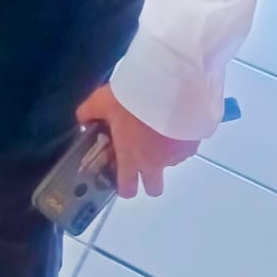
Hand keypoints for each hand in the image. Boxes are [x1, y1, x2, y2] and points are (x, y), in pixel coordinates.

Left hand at [76, 83, 197, 198]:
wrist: (170, 85)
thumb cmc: (132, 98)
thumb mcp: (101, 101)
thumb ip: (88, 113)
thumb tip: (83, 121)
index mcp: (131, 158)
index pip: (127, 190)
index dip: (123, 185)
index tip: (119, 170)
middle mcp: (156, 163)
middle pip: (154, 188)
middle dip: (147, 178)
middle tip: (141, 155)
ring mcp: (177, 155)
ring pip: (169, 164)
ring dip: (162, 153)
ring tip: (156, 127)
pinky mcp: (192, 143)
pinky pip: (183, 148)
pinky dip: (176, 139)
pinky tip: (171, 120)